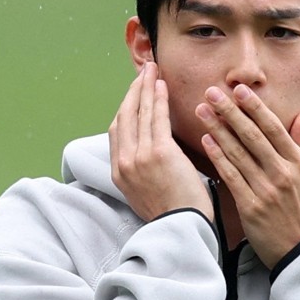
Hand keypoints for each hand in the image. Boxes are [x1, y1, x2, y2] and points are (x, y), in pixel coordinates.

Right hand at [109, 61, 211, 221]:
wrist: (182, 229)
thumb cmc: (173, 216)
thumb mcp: (145, 195)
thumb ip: (141, 172)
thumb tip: (148, 155)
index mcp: (119, 174)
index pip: (116, 132)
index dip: (124, 108)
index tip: (133, 94)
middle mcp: (124, 163)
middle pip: (123, 117)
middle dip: (132, 92)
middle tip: (142, 73)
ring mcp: (139, 157)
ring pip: (138, 113)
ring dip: (145, 88)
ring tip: (152, 70)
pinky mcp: (158, 153)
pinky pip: (156, 118)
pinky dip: (157, 98)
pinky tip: (161, 85)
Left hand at [195, 84, 299, 267]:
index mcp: (298, 163)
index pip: (273, 128)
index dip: (255, 107)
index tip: (239, 89)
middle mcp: (283, 173)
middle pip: (252, 135)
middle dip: (230, 111)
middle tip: (212, 92)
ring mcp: (266, 190)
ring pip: (238, 153)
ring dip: (218, 129)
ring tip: (202, 110)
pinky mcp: (251, 207)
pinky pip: (231, 176)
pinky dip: (218, 157)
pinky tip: (206, 141)